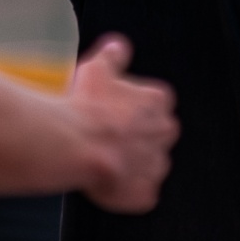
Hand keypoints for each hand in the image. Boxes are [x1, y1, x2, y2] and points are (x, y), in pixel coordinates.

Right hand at [67, 35, 178, 214]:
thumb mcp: (96, 68)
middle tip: (108, 136)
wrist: (75, 144)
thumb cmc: (85, 106)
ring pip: (148, 165)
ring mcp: (156, 166)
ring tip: (104, 161)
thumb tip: (118, 46)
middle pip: (156, 134)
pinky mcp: (145, 193)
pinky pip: (140, 194)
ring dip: (132, 164)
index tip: (115, 111)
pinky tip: (107, 183)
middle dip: (137, 136)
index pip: (155, 103)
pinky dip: (126, 192)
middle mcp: (164, 133)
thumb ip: (112, 56)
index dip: (133, 108)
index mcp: (157, 101)